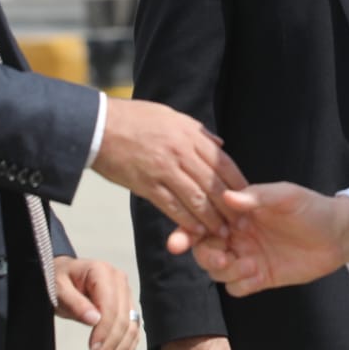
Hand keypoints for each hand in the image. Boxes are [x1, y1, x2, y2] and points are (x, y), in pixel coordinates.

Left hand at [54, 256, 140, 349]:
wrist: (65, 275)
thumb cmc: (60, 279)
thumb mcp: (59, 289)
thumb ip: (75, 303)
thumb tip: (94, 320)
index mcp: (103, 272)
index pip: (110, 306)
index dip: (104, 330)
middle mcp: (120, 281)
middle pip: (123, 318)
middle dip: (111, 345)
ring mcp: (126, 294)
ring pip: (132, 326)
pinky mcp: (127, 307)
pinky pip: (133, 330)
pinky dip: (126, 348)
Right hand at [93, 98, 246, 237]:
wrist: (100, 125)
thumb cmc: (135, 118)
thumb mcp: (171, 116)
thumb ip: (197, 131)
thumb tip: (219, 144)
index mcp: (189, 135)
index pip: (222, 162)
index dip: (238, 183)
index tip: (249, 198)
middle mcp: (181, 152)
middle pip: (213, 184)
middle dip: (230, 207)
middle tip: (242, 224)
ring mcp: (164, 169)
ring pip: (196, 199)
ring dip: (211, 219)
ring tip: (222, 233)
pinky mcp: (146, 185)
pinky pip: (171, 206)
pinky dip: (186, 220)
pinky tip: (196, 231)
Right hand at [168, 183, 348, 296]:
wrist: (337, 233)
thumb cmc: (310, 207)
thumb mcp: (286, 196)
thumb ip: (257, 197)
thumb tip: (228, 197)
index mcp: (237, 212)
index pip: (203, 219)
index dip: (186, 229)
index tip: (180, 239)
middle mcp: (237, 235)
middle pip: (203, 249)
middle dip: (205, 255)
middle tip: (222, 257)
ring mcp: (247, 256)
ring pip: (217, 270)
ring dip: (224, 271)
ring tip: (249, 265)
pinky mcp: (259, 277)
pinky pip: (236, 287)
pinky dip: (240, 284)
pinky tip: (257, 275)